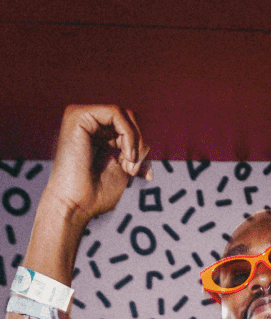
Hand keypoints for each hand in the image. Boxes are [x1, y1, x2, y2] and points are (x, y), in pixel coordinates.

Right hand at [41, 105, 150, 226]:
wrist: (76, 205)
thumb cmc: (97, 194)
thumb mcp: (124, 168)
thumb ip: (134, 151)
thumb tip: (147, 145)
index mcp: (97, 133)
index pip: (132, 128)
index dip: (144, 149)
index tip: (145, 175)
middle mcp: (87, 122)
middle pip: (131, 118)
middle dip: (141, 145)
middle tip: (135, 170)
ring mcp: (80, 116)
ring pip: (126, 115)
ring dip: (136, 142)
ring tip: (129, 167)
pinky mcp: (77, 115)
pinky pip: (116, 113)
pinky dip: (129, 135)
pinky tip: (126, 157)